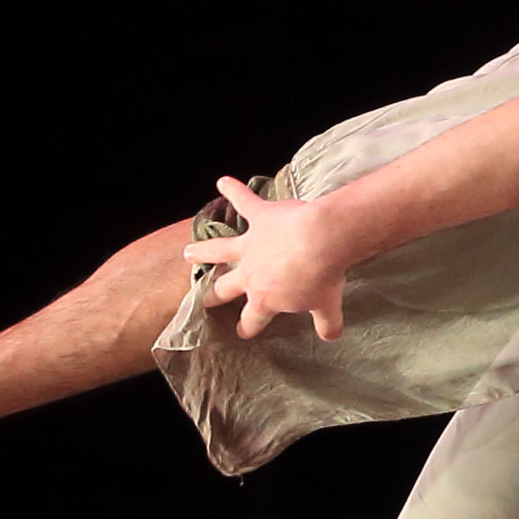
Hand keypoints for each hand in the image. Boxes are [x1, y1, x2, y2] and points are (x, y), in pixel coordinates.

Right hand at [183, 174, 353, 344]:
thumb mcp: (327, 305)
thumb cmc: (323, 277)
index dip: (247, 327)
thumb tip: (330, 336)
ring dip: (203, 250)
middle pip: (226, 288)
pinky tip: (223, 182)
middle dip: (214, 295)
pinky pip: (243, 201)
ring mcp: (251, 245)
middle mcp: (250, 274)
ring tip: (188, 252)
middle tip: (205, 299)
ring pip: (219, 249)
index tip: (243, 332)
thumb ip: (326, 323)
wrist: (323, 241)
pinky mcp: (260, 217)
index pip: (252, 320)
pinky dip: (233, 189)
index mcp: (266, 299)